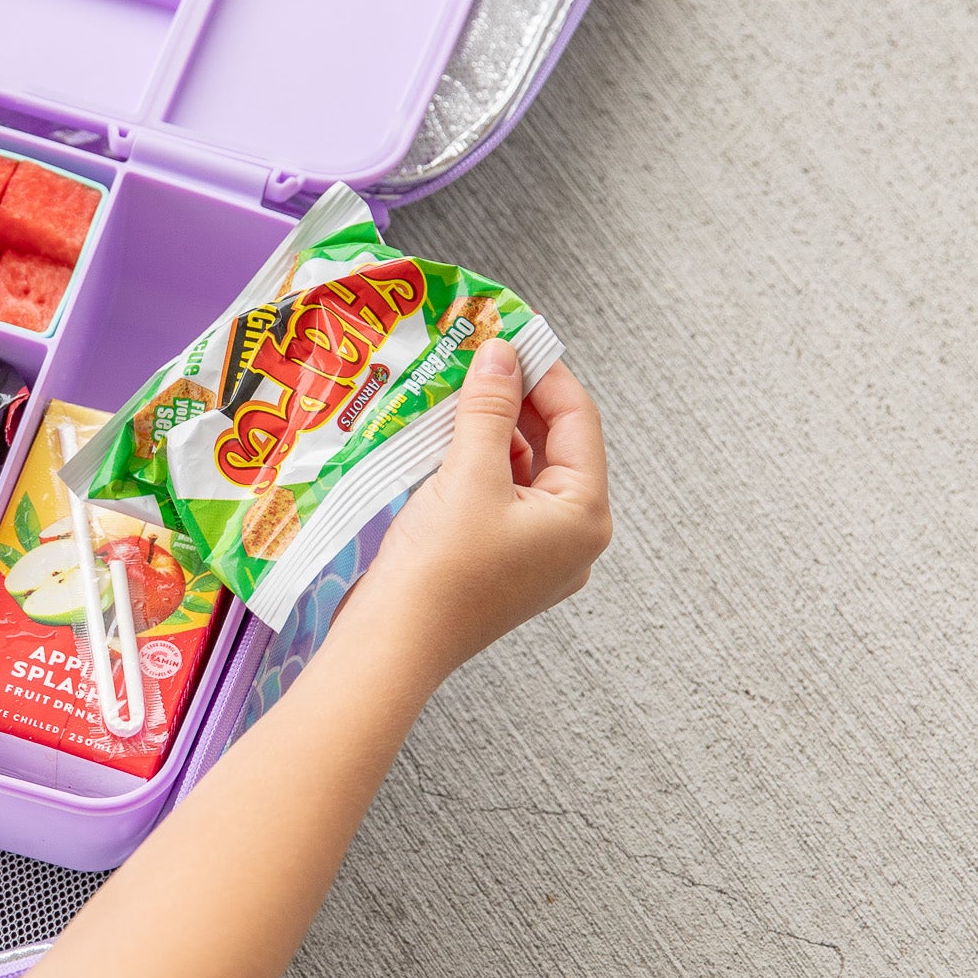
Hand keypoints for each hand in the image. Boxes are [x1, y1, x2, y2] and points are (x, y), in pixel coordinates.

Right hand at [335, 339, 610, 682]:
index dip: (544, 370)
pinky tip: (442, 441)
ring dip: (490, 430)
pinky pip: (498, 497)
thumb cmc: (440, 570)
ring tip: (453, 392)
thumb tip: (501, 352)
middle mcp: (571, 538)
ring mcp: (536, 555)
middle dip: (514, 398)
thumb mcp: (468, 474)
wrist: (394, 645)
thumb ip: (488, 407)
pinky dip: (475, 464)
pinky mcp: (498, 563)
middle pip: (554, 445)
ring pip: (523, 470)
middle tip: (476, 355)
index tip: (510, 331)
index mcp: (584, 516)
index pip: (578, 421)